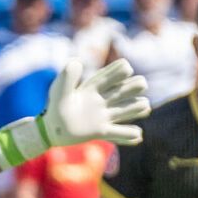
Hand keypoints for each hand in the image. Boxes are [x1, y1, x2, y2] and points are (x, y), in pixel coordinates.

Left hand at [0, 56, 149, 165]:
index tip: (127, 68)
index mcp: (93, 87)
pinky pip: (119, 133)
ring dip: (136, 108)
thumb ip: (68, 77)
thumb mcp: (59, 90)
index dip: (120, 71)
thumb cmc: (55, 107)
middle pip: (123, 91)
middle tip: (141, 84)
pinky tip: (138, 136)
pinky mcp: (102, 131)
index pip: (110, 76)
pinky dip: (129, 135)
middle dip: (133, 87)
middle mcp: (102, 100)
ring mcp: (104, 116)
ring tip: (145, 106)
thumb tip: (77, 62)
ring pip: (125, 110)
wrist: (51, 129)